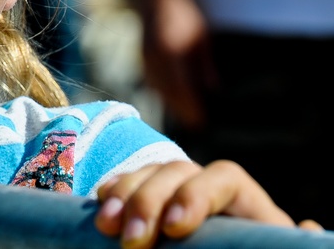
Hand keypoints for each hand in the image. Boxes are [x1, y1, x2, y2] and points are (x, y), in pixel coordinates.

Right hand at [94, 160, 322, 247]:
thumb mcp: (263, 248)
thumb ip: (282, 241)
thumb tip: (311, 229)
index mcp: (249, 210)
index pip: (226, 177)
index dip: (197, 193)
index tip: (176, 229)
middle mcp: (211, 195)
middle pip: (178, 170)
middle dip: (149, 200)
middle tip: (131, 240)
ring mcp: (176, 198)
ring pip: (147, 174)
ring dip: (123, 196)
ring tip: (106, 226)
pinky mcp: (148, 210)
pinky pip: (125, 187)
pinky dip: (112, 195)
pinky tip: (100, 209)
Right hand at [140, 0, 215, 128]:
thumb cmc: (185, 10)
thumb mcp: (201, 36)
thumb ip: (204, 64)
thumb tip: (212, 89)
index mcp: (171, 53)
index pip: (181, 89)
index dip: (191, 108)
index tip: (202, 122)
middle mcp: (155, 58)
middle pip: (168, 93)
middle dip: (182, 110)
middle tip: (196, 126)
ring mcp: (145, 56)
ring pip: (158, 87)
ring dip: (171, 102)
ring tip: (186, 115)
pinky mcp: (143, 54)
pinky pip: (152, 79)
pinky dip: (163, 91)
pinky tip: (172, 96)